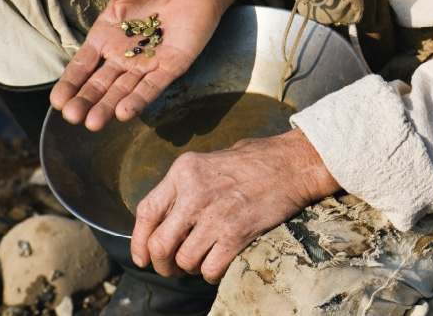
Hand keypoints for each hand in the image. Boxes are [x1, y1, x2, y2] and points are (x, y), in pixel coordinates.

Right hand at [50, 0, 260, 130]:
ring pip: (124, 90)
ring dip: (109, 106)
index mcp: (106, 38)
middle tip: (72, 117)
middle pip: (101, 84)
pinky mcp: (171, 67)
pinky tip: (124, 114)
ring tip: (94, 123)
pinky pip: (153, 87)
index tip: (57, 101)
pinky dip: (139, 99)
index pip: (83, 65)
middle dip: (86, 101)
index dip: (70, 82)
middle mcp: (123, 55)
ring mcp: (147, 63)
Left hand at [130, 128, 339, 283]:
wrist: (293, 165)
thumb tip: (169, 217)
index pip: (146, 212)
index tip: (142, 257)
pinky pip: (210, 269)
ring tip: (203, 259)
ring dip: (191, 268)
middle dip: (163, 264)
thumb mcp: (213, 159)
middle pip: (160, 244)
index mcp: (184, 171)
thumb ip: (188, 184)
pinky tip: (221, 263)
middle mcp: (194, 194)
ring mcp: (215, 216)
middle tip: (173, 267)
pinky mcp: (236, 234)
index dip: (139, 241)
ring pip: (184, 261)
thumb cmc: (257, 160)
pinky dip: (212, 274)